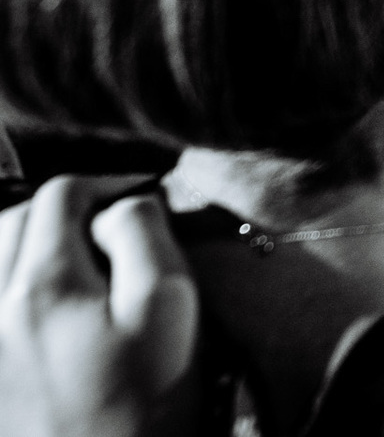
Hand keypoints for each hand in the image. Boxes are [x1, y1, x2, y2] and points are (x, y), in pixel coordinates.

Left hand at [0, 176, 199, 436]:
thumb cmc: (144, 401)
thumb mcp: (166, 307)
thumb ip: (141, 236)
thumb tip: (121, 205)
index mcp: (45, 283)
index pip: (63, 194)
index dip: (108, 185)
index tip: (143, 199)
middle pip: (15, 218)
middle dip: (63, 209)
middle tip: (109, 227)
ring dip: (28, 240)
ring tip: (74, 257)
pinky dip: (10, 279)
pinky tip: (40, 295)